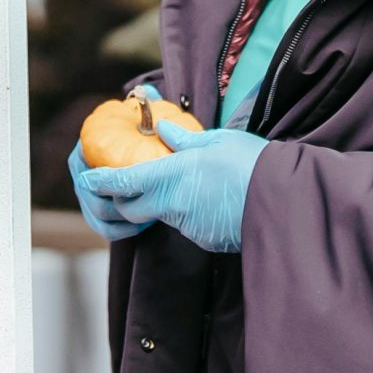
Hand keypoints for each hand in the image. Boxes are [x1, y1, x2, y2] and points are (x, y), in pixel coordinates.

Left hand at [80, 124, 266, 253]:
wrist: (284, 200)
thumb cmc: (251, 164)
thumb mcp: (217, 142)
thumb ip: (185, 140)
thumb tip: (162, 131)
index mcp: (169, 176)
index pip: (120, 181)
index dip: (100, 180)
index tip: (87, 176)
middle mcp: (172, 206)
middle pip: (132, 209)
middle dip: (124, 200)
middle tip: (128, 184)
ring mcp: (189, 226)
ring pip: (162, 217)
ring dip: (161, 205)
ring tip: (182, 186)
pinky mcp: (206, 240)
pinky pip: (187, 226)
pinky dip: (188, 215)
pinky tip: (209, 201)